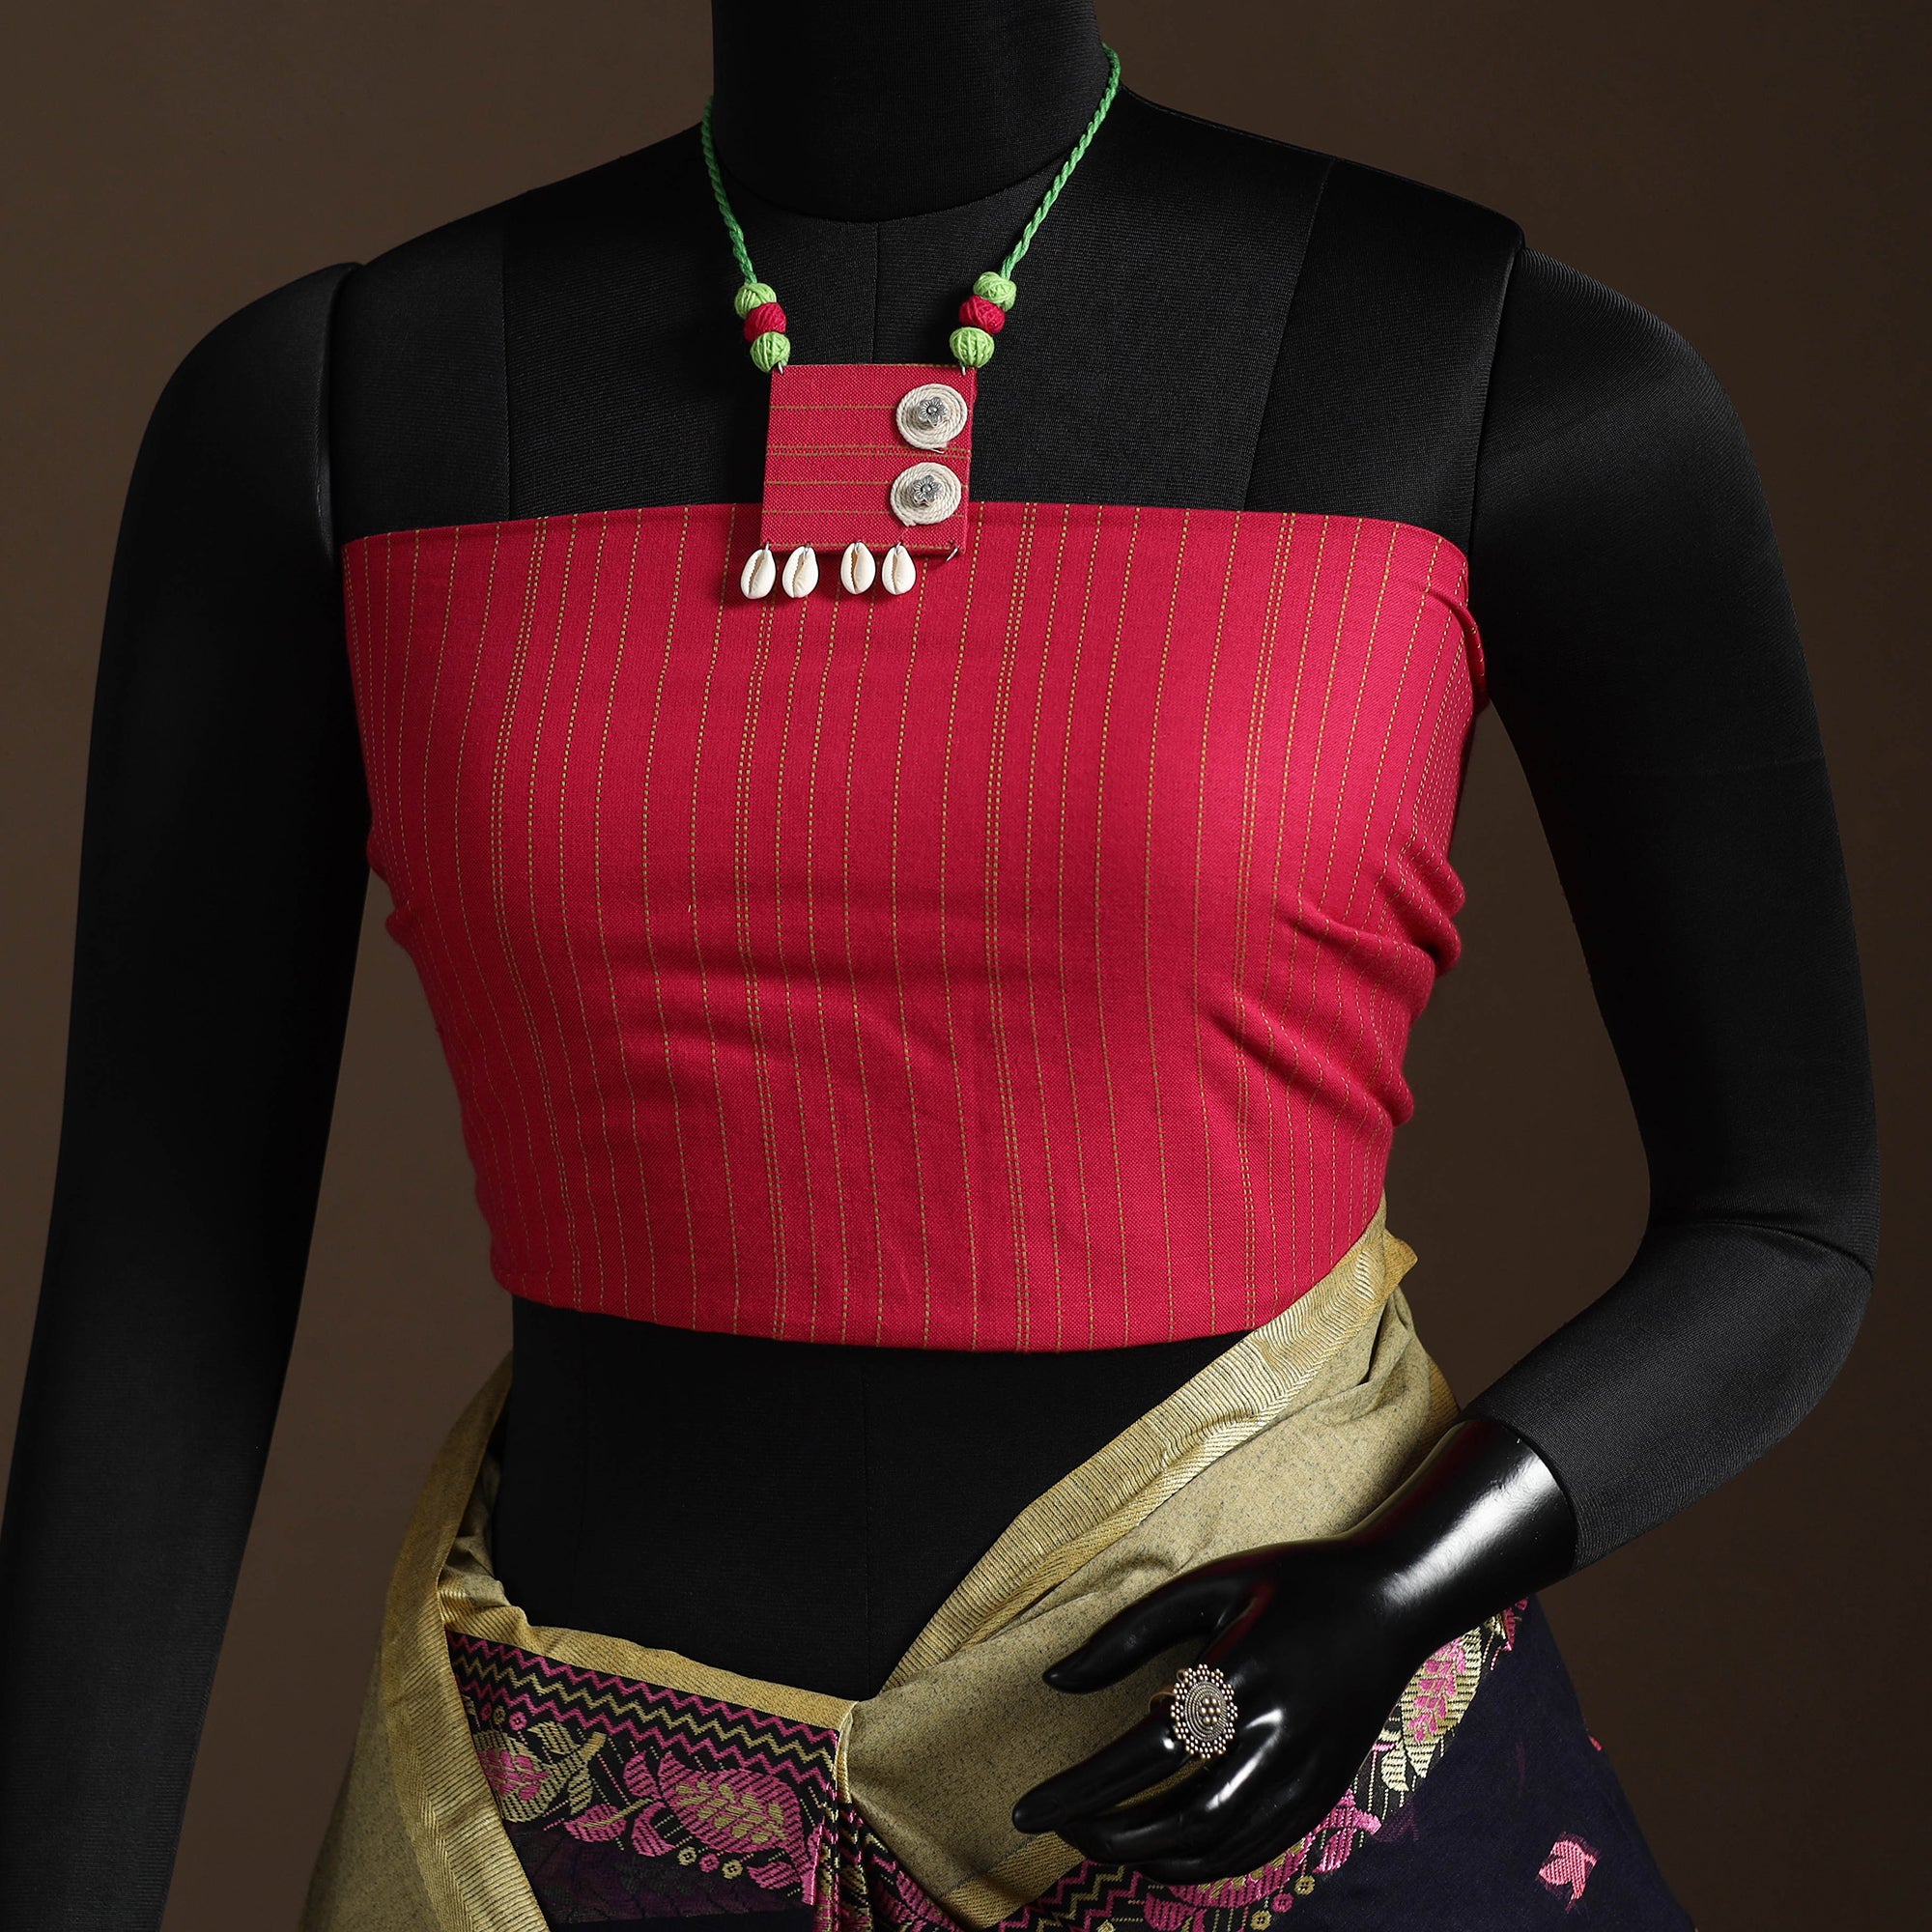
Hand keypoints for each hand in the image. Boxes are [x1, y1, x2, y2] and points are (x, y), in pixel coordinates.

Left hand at [1009, 1419, 1575, 1883]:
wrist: (1397, 1602)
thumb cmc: (1292, 1584)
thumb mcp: (1208, 1584)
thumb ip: (1128, 1631)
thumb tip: (1055, 1680)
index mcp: (1239, 1673)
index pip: (1144, 1750)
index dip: (1079, 1789)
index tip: (1026, 1809)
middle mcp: (1275, 1732)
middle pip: (1177, 1813)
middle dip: (1107, 1832)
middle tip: (1058, 1827)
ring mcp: (1306, 1771)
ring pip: (1217, 1844)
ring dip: (1149, 1856)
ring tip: (1100, 1840)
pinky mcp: (1324, 1792)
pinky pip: (1255, 1850)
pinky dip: (1201, 1865)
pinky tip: (1161, 1853)